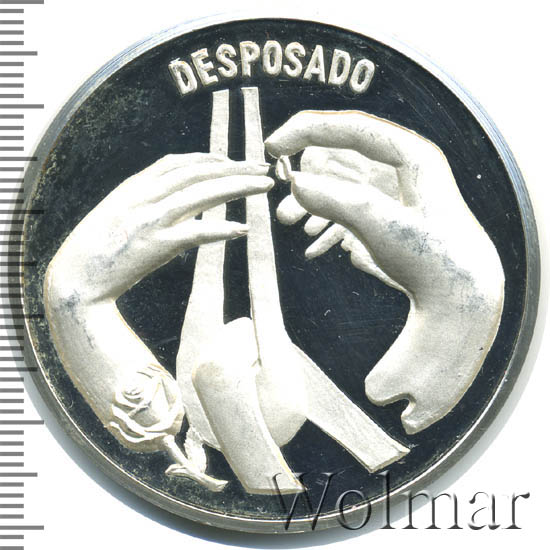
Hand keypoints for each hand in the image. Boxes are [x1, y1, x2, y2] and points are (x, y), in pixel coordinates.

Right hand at [50, 153, 272, 302]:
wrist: (73, 282)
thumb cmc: (94, 252)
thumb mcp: (114, 215)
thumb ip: (140, 202)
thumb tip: (172, 200)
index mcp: (132, 187)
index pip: (177, 163)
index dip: (209, 159)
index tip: (232, 161)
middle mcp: (142, 197)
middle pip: (198, 173)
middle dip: (235, 167)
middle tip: (263, 168)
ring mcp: (149, 221)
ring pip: (203, 195)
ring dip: (238, 187)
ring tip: (265, 186)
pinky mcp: (156, 247)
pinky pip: (196, 232)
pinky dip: (221, 229)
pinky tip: (243, 229)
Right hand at [265, 111, 503, 433]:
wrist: (462, 296)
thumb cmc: (434, 258)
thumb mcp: (381, 227)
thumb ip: (336, 201)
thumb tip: (295, 184)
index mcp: (412, 155)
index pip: (352, 129)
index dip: (308, 131)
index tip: (273, 147)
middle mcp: (406, 165)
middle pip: (345, 151)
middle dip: (307, 164)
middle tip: (275, 173)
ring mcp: (398, 189)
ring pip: (344, 180)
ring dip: (314, 194)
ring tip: (285, 218)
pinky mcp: (392, 212)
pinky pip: (351, 202)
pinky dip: (328, 213)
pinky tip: (309, 234)